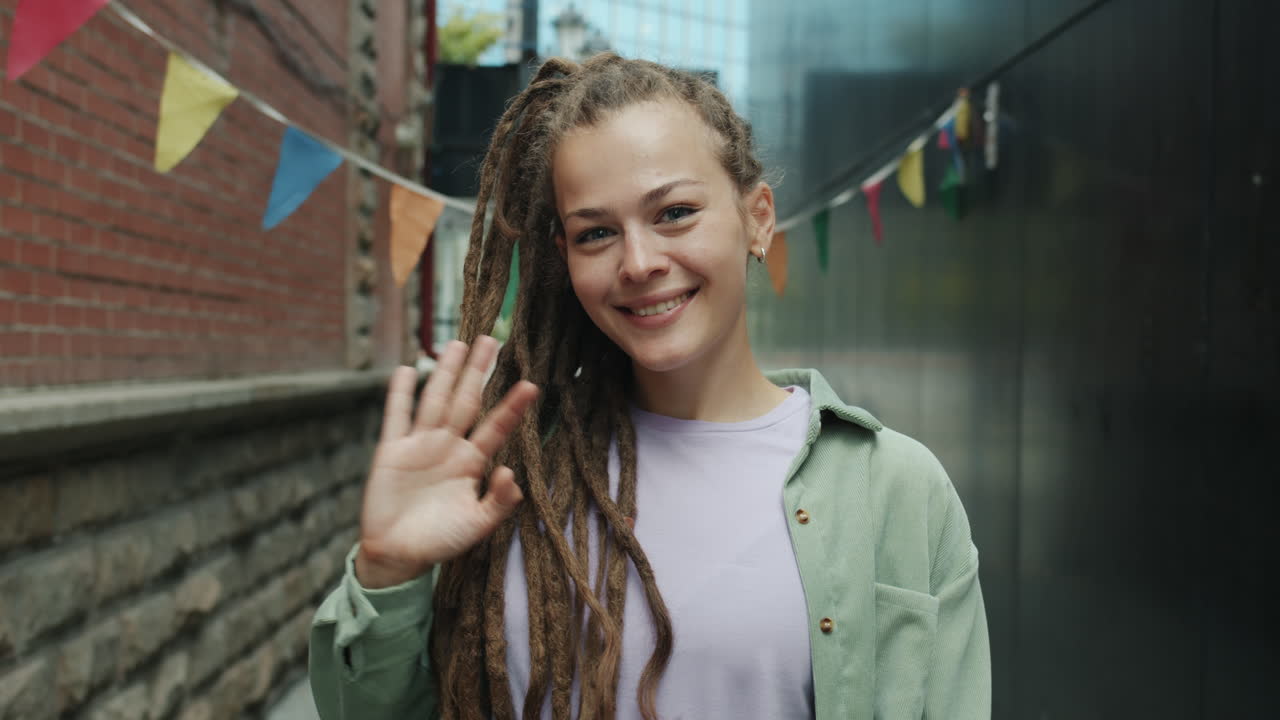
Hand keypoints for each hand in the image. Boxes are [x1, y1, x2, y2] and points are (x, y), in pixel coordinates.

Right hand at [355, 336, 538, 587]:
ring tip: (457, 344)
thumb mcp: (476, 525)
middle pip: (466, 401)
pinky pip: (397, 416)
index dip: (512, 407)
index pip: (496, 427)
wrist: (397, 555)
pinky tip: (408, 370)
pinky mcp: (391, 451)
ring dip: (446, 373)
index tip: (531, 385)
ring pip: (435, 400)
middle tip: (492, 340)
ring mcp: (420, 445)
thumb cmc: (440, 541)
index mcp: (472, 463)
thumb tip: (511, 474)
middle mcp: (448, 446)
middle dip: (479, 372)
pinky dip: (400, 394)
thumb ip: (497, 502)